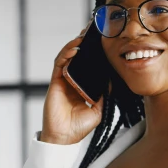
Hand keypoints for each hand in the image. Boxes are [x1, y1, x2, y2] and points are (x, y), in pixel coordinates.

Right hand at [40, 29, 104, 144]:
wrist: (65, 138)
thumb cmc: (80, 126)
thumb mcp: (99, 109)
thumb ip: (104, 94)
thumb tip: (112, 79)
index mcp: (83, 85)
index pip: (89, 64)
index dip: (95, 53)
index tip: (103, 41)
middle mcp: (72, 80)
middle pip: (78, 56)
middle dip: (84, 42)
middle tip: (92, 29)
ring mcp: (63, 80)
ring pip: (67, 57)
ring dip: (75, 44)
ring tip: (84, 35)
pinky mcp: (55, 82)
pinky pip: (59, 64)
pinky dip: (66, 55)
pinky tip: (75, 49)